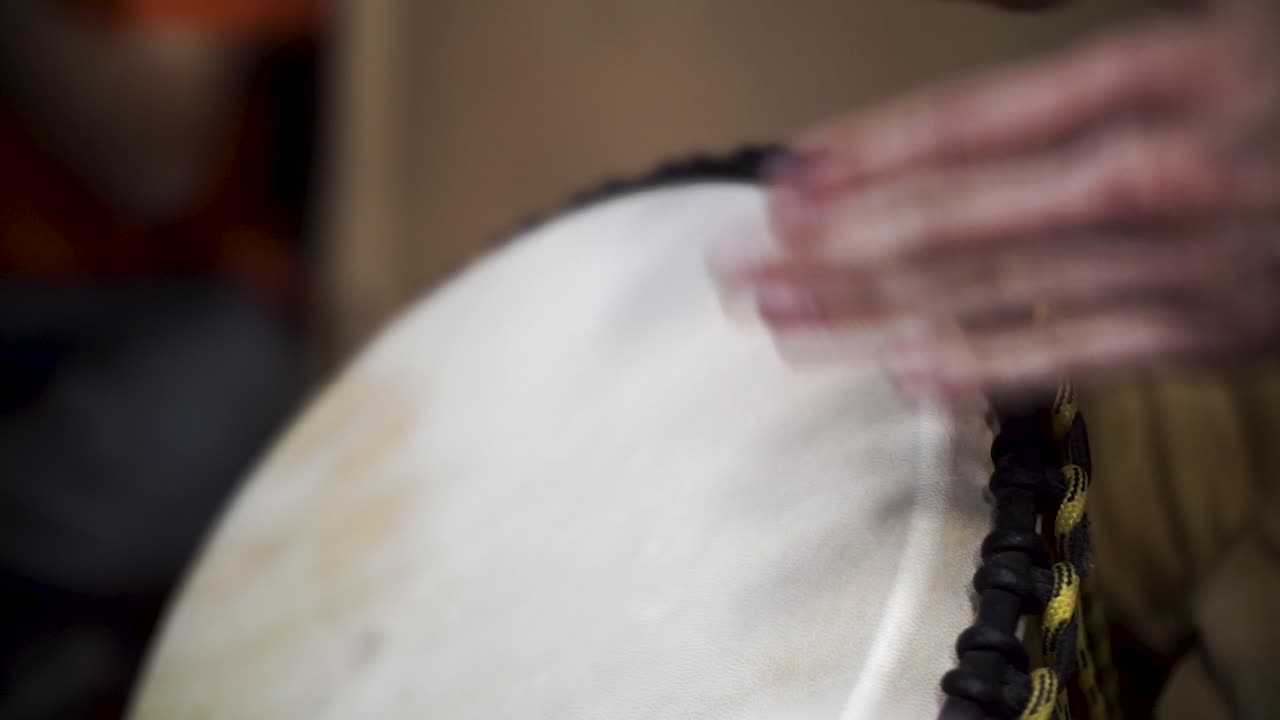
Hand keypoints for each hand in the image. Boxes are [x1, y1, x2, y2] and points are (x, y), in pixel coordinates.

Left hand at [711, 1, 1279, 401]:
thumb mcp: (1216, 8)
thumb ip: (1078, 17)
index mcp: (1151, 75)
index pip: (968, 124)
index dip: (865, 157)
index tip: (785, 182)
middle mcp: (1146, 176)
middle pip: (953, 219)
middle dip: (833, 247)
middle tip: (742, 269)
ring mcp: (1172, 268)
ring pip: (994, 295)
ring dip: (875, 311)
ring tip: (787, 322)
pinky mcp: (1203, 337)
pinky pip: (1078, 362)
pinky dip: (990, 369)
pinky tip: (908, 375)